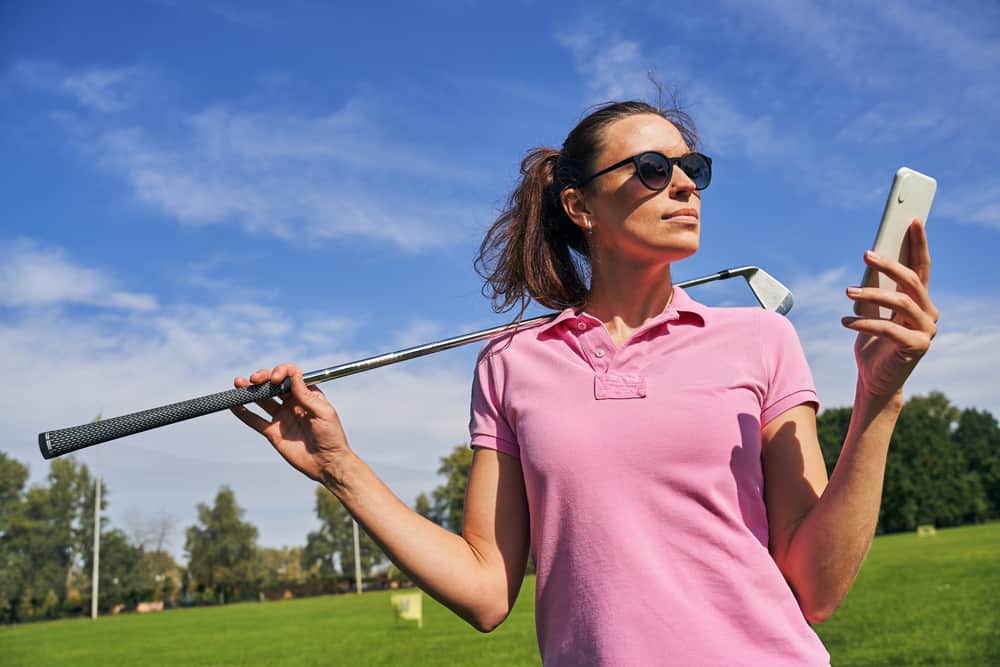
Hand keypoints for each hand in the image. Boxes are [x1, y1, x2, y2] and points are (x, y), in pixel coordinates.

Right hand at [230, 364, 351, 482]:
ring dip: (249, 390)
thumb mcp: (323, 412)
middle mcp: (293, 403)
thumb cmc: (331, 436)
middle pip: (273, 384)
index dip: (282, 372)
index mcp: (307, 394)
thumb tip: (293, 374)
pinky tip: (232, 404)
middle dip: (263, 378)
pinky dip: (243, 412)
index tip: (276, 378)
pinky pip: (255, 420)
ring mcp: (281, 417)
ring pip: (262, 399)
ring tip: (238, 383)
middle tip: (254, 379)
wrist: (327, 463)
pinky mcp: (272, 432)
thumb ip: (306, 395)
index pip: (291, 375)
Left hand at [842, 220, 938, 399]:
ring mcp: (926, 331)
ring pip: (901, 302)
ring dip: (871, 294)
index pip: (921, 267)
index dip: (918, 244)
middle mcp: (928, 313)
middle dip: (889, 264)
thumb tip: (869, 261)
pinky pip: (890, 328)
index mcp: (920, 301)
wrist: (874, 380)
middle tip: (865, 254)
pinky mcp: (917, 347)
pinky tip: (845, 322)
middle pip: (911, 280)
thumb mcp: (870, 311)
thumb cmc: (872, 344)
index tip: (911, 220)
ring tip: (846, 293)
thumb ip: (874, 289)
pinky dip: (865, 323)